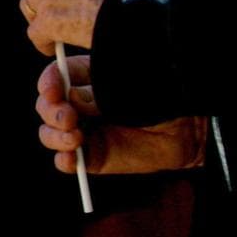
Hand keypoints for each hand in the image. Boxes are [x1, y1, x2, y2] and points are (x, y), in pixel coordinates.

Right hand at [36, 55, 206, 173]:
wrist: (189, 131)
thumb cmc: (160, 98)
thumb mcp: (126, 89)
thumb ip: (98, 93)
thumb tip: (70, 99)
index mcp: (86, 77)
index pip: (55, 76)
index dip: (49, 82)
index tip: (53, 90)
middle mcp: (79, 103)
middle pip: (47, 105)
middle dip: (50, 111)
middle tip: (68, 117)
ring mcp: (83, 130)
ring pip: (49, 132)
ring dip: (54, 136)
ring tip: (74, 138)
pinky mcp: (91, 156)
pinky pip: (66, 160)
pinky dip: (64, 160)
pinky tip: (71, 158)